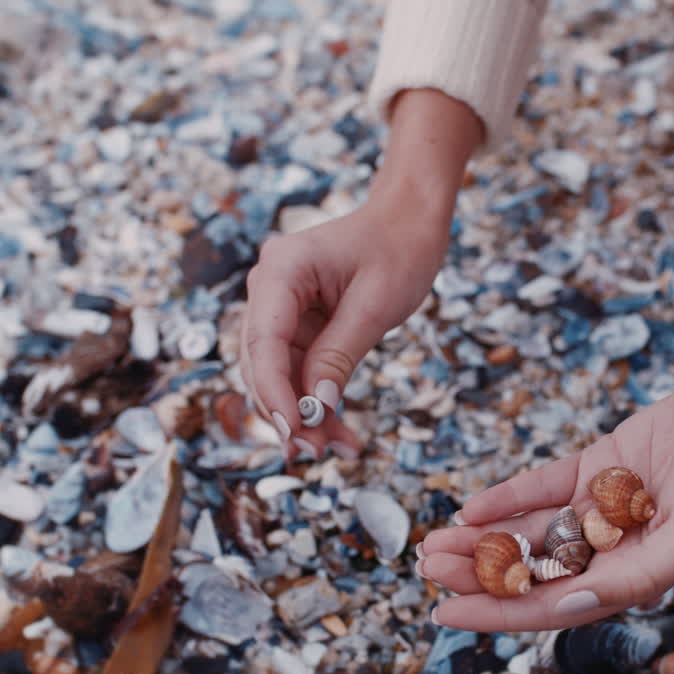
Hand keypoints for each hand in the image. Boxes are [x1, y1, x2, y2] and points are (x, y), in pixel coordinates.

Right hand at [240, 198, 446, 458]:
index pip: (264, 341)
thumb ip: (339, 355)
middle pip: (262, 363)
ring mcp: (282, 306)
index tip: (295, 431)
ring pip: (280, 373)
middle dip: (288, 411)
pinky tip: (338, 432)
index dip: (275, 391)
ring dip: (304, 414)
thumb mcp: (375, 305)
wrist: (410, 220)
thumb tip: (315, 406)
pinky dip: (317, 399)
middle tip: (315, 453)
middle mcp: (270, 286)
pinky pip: (300, 368)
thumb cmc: (399, 249)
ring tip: (336, 450)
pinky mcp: (299, 323)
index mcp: (281, 269)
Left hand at [417, 368, 673, 631]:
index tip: (446, 612)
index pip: (552, 603)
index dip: (498, 610)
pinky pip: (545, 486)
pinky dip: (509, 496)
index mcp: (633, 576)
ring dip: (482, 537)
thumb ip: (636, 573)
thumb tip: (571, 603)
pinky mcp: (601, 466)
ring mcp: (603, 507)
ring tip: (433, 541)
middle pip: (531, 569)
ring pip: (530, 530)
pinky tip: (472, 505)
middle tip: (425, 566)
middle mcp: (612, 548)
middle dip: (476, 572)